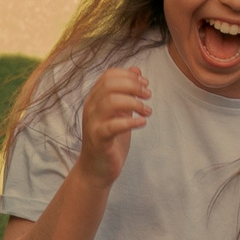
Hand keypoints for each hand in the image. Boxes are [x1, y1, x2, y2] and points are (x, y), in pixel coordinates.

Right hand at [74, 66, 150, 186]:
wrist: (97, 169)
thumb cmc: (110, 139)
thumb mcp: (120, 111)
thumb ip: (126, 92)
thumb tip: (136, 70)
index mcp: (94, 99)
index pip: (108, 76)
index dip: (129, 76)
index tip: (145, 84)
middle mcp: (90, 108)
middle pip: (109, 85)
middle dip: (133, 86)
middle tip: (148, 95)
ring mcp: (92, 124)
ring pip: (110, 102)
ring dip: (134, 103)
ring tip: (147, 111)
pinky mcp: (98, 139)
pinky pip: (113, 126)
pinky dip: (130, 122)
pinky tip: (142, 123)